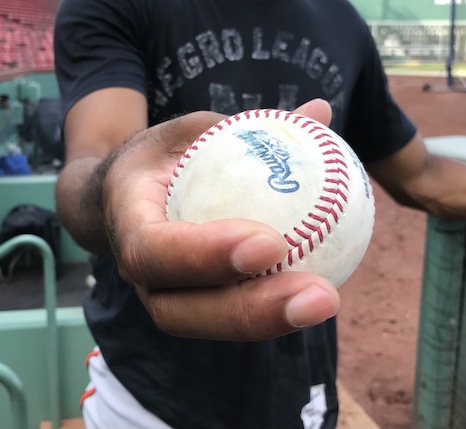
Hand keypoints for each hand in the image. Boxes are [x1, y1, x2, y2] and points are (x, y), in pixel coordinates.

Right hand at [102, 99, 339, 340]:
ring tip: (324, 302)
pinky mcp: (187, 301)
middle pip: (177, 310)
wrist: (125, 196)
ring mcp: (161, 291)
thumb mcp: (191, 130)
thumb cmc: (162, 159)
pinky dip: (269, 311)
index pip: (153, 248)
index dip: (204, 254)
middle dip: (248, 311)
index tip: (271, 242)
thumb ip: (247, 126)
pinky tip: (315, 295)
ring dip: (266, 322)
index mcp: (127, 218)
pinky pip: (225, 314)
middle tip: (319, 296)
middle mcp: (137, 269)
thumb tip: (321, 111)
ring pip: (205, 323)